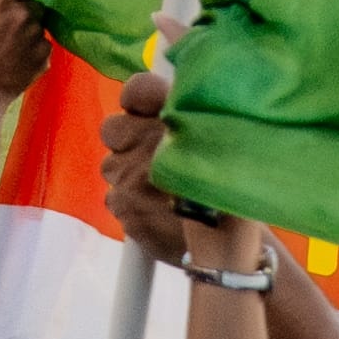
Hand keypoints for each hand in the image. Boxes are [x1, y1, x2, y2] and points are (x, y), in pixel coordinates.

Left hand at [85, 67, 245, 281]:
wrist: (228, 249)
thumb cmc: (228, 194)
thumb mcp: (223, 141)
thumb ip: (190, 116)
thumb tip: (167, 99)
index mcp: (177, 119)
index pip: (136, 89)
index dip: (138, 99)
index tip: (147, 110)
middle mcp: (150, 142)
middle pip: (113, 128)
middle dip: (127, 140)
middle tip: (152, 155)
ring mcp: (132, 178)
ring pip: (111, 165)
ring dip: (128, 172)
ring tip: (158, 188)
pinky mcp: (124, 208)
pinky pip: (114, 197)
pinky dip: (130, 202)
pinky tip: (156, 210)